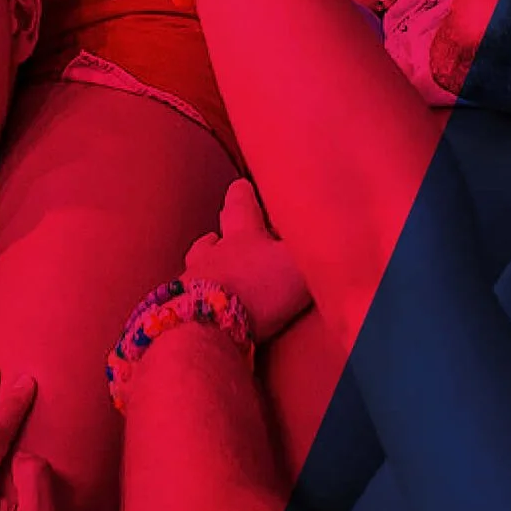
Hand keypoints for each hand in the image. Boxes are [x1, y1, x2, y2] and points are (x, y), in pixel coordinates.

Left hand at [183, 180, 310, 344]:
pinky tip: (206, 302)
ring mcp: (193, 278)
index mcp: (242, 234)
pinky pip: (190, 295)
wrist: (210, 324)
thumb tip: (326, 231)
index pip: (241, 203)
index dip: (243, 194)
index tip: (242, 186)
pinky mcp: (183, 308)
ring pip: (198, 262)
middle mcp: (213, 251)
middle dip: (222, 232)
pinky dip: (199, 296)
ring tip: (213, 265)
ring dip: (206, 262)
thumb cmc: (256, 287)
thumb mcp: (295, 265)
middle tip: (224, 228)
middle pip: (215, 235)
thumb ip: (307, 248)